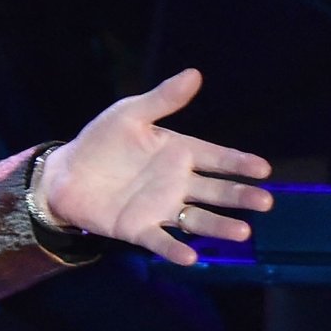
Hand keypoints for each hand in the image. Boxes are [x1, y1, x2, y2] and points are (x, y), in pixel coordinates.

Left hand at [34, 69, 272, 265]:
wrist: (64, 173)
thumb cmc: (101, 142)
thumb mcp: (129, 115)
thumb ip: (162, 100)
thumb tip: (194, 73)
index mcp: (179, 153)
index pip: (217, 158)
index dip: (239, 163)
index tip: (263, 169)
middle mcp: (177, 183)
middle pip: (216, 192)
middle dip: (240, 196)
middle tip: (265, 202)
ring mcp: (160, 208)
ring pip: (197, 219)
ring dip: (219, 226)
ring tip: (242, 232)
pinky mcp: (138, 229)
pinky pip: (160, 240)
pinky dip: (175, 249)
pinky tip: (191, 257)